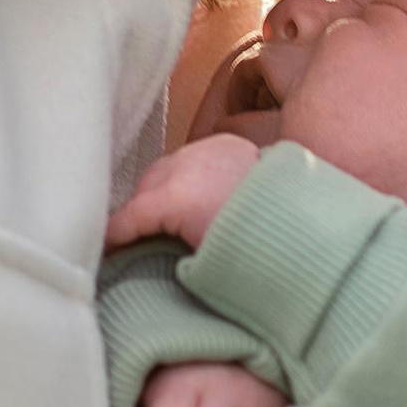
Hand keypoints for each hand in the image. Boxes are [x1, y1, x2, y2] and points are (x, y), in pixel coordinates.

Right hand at [106, 134, 264, 250]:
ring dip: (162, 192)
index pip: (127, 218)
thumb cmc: (254, 251)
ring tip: (167, 220)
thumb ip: (160, 257)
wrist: (303, 224)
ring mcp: (206, 149)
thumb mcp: (201, 264)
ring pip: (164, 170)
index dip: (111, 238)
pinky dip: (186, 176)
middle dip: (139, 214)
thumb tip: (135, 263)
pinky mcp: (225, 143)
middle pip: (143, 189)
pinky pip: (190, 158)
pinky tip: (192, 197)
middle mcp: (186, 166)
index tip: (103, 253)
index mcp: (176, 199)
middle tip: (136, 240)